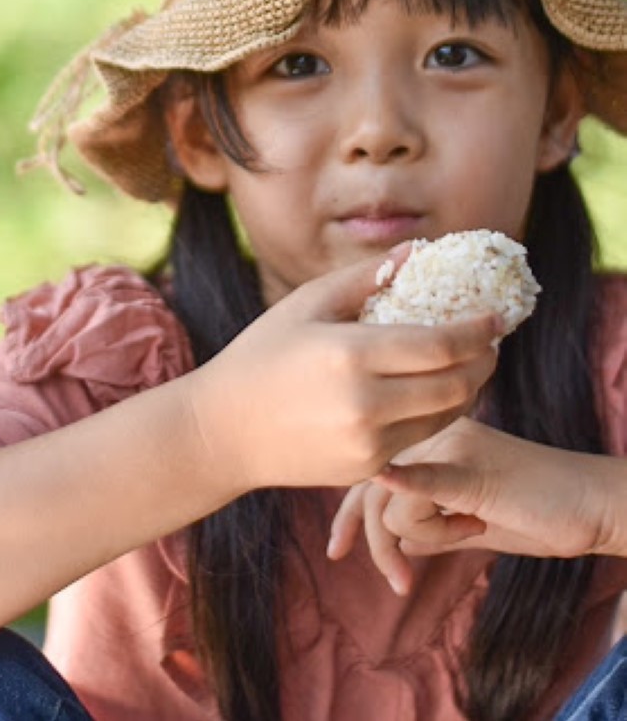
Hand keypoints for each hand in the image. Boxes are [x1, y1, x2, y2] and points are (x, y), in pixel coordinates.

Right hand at [185, 250, 500, 493]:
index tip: (497, 316)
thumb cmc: (261, 356)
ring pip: (446, 416)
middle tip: (491, 341)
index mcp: (350, 354)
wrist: (224, 432)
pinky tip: (430, 391)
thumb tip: (416, 252)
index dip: (478, 330)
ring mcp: (368, 443)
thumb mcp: (307, 304)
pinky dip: (436, 413)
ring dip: (468, 388)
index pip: (440, 344)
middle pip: (457, 384)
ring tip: (467, 363)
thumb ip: (364, 277)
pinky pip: (419, 437)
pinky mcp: (367, 469)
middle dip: (484, 361)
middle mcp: (366, 404)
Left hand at [328, 417, 614, 592]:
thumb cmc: (536, 512)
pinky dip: (405, 485)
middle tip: (399, 582)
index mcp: (432, 440)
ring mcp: (451, 448)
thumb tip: (395, 542)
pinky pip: (426, 479)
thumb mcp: (472, 521)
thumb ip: (431, 524)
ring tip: (470, 532)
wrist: (592, 503)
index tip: (336, 550)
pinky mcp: (472, 471)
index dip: (349, 515)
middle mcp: (434, 434)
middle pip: (371, 489)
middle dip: (373, 541)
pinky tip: (386, 477)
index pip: (370, 472)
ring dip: (427, 539)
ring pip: (395, 503)